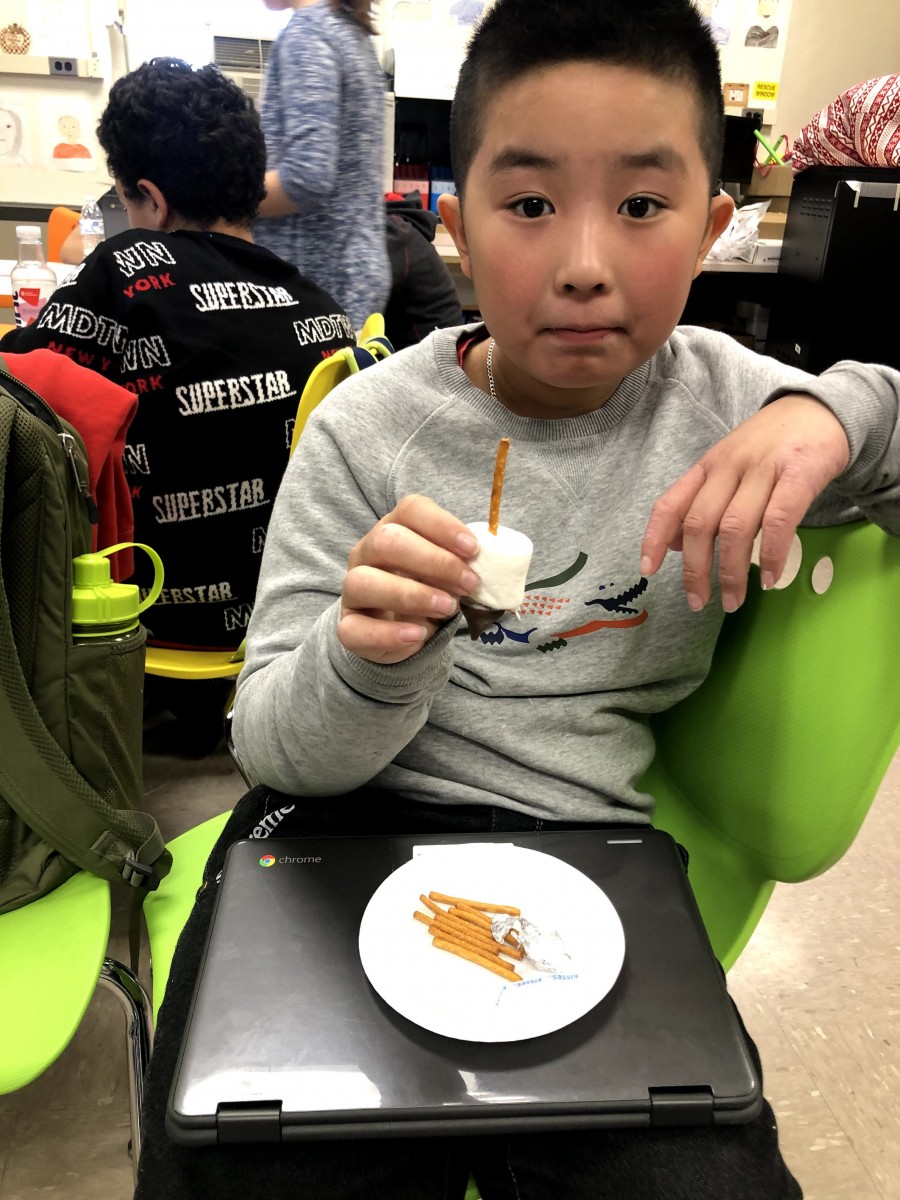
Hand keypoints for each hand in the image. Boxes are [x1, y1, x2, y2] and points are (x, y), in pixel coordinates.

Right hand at [340, 495, 479, 663]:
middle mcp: (366, 553)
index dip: (442, 525)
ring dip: (411, 594)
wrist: (405, 631)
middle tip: (469, 583)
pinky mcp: (348, 626)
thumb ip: (463, 564)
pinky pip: (355, 629)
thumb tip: (489, 566)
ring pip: (364, 582)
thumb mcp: (448, 573)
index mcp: (393, 529)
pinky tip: (418, 635)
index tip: (473, 549)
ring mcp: (352, 589)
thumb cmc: (430, 590)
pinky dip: (389, 633)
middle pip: (387, 541)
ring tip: (447, 608)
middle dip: (433, 561)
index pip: (410, 510)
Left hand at [640, 394, 850, 610]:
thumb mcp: (729, 468)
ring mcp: (764, 468)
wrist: (822, 411)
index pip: (671, 502)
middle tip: (698, 602)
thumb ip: (702, 503)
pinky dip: (773, 554)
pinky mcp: (800, 472)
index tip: (647, 570)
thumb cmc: (771, 448)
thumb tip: (672, 546)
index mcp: (708, 466)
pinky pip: (779, 520)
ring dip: (732, 571)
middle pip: (700, 522)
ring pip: (735, 526)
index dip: (654, 537)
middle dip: (695, 569)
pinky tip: (772, 578)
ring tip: (734, 600)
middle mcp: (729, 465)